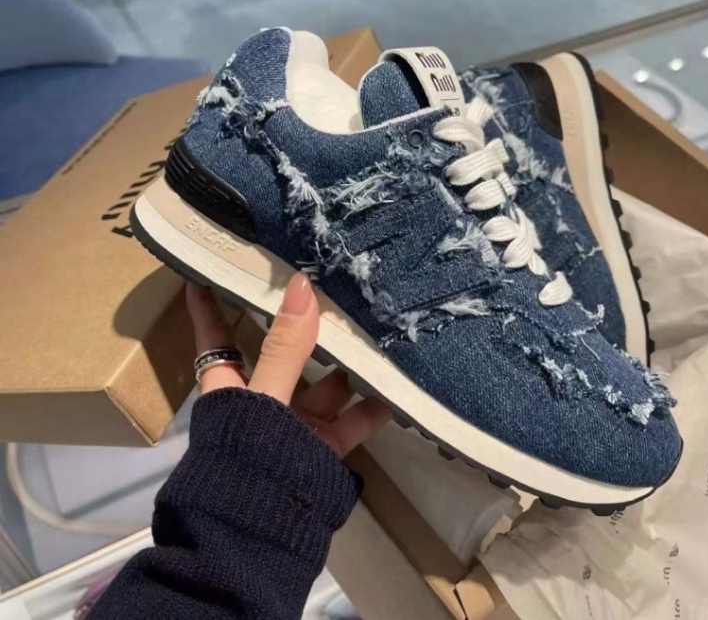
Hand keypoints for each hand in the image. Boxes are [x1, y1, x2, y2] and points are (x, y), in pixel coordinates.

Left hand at [186, 274, 390, 456]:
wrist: (262, 539)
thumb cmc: (247, 458)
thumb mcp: (265, 398)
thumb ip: (284, 347)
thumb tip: (300, 284)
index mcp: (232, 385)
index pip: (215, 335)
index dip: (210, 302)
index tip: (209, 265)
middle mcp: (264, 398)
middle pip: (284, 351)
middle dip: (308, 322)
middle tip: (334, 282)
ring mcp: (296, 423)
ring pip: (326, 381)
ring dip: (351, 360)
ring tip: (380, 324)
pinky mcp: (324, 446)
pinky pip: (354, 417)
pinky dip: (376, 403)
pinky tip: (401, 381)